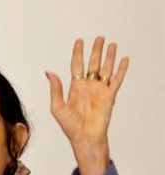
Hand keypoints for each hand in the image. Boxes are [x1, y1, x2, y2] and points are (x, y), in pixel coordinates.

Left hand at [46, 37, 128, 174]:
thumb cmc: (69, 125)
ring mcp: (100, 90)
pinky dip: (121, 69)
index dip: (78, 53)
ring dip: (109, 56)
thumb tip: (49, 72)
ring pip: (105, 68)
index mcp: (75, 87)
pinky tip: (124, 59)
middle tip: (99, 38)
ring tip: (111, 44)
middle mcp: (88, 86)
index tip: (79, 41)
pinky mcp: (110, 95)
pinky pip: (117, 79)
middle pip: (92, 64)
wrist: (84, 136)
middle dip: (95, 50)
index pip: (76, 66)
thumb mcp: (57, 106)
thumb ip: (55, 89)